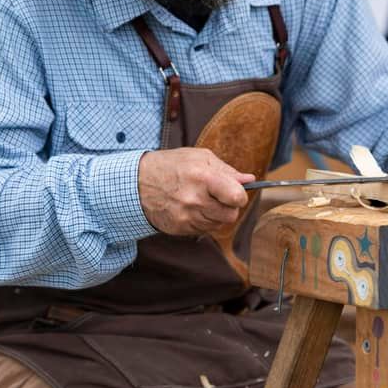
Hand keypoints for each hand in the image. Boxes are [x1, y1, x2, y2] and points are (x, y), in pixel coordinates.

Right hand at [138, 147, 254, 235]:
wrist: (138, 183)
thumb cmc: (172, 165)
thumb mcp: (199, 157)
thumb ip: (227, 170)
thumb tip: (249, 180)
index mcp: (203, 177)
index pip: (236, 197)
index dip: (241, 195)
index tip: (236, 192)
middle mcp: (194, 200)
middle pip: (231, 215)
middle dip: (229, 206)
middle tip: (219, 196)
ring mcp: (186, 217)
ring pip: (218, 224)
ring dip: (216, 214)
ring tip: (203, 200)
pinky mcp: (180, 229)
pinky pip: (204, 230)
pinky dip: (203, 221)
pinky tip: (192, 208)